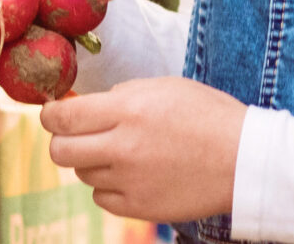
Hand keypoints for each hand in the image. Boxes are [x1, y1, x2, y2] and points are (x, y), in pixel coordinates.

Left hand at [42, 77, 244, 222]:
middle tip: (75, 135)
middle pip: (60, 152)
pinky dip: (109, 186)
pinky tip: (131, 174)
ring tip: (121, 152)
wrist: (244, 159)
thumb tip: (86, 105)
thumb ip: (121, 95)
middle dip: (61, 141)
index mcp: (128, 109)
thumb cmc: (207, 115)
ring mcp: (130, 181)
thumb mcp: (163, 87)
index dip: (49, 114)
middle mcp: (123, 147)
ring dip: (92, 162)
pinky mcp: (140, 207)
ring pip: (82, 174)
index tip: (52, 113)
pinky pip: (102, 198)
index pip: (63, 117)